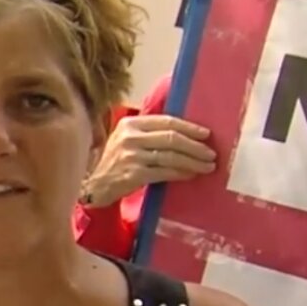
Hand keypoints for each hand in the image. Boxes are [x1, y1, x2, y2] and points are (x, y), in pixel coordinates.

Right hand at [85, 115, 215, 206]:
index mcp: (130, 124)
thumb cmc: (115, 161)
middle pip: (171, 138)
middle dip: (195, 146)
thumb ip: (149, 133)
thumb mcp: (127, 139)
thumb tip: (186, 134)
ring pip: (171, 156)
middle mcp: (130, 137)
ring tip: (208, 166)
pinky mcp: (134, 174)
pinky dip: (181, 173)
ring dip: (193, 162)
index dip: (189, 128)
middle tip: (211, 153)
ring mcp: (131, 156)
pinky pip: (165, 172)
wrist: (95, 184)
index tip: (206, 134)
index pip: (166, 121)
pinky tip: (190, 174)